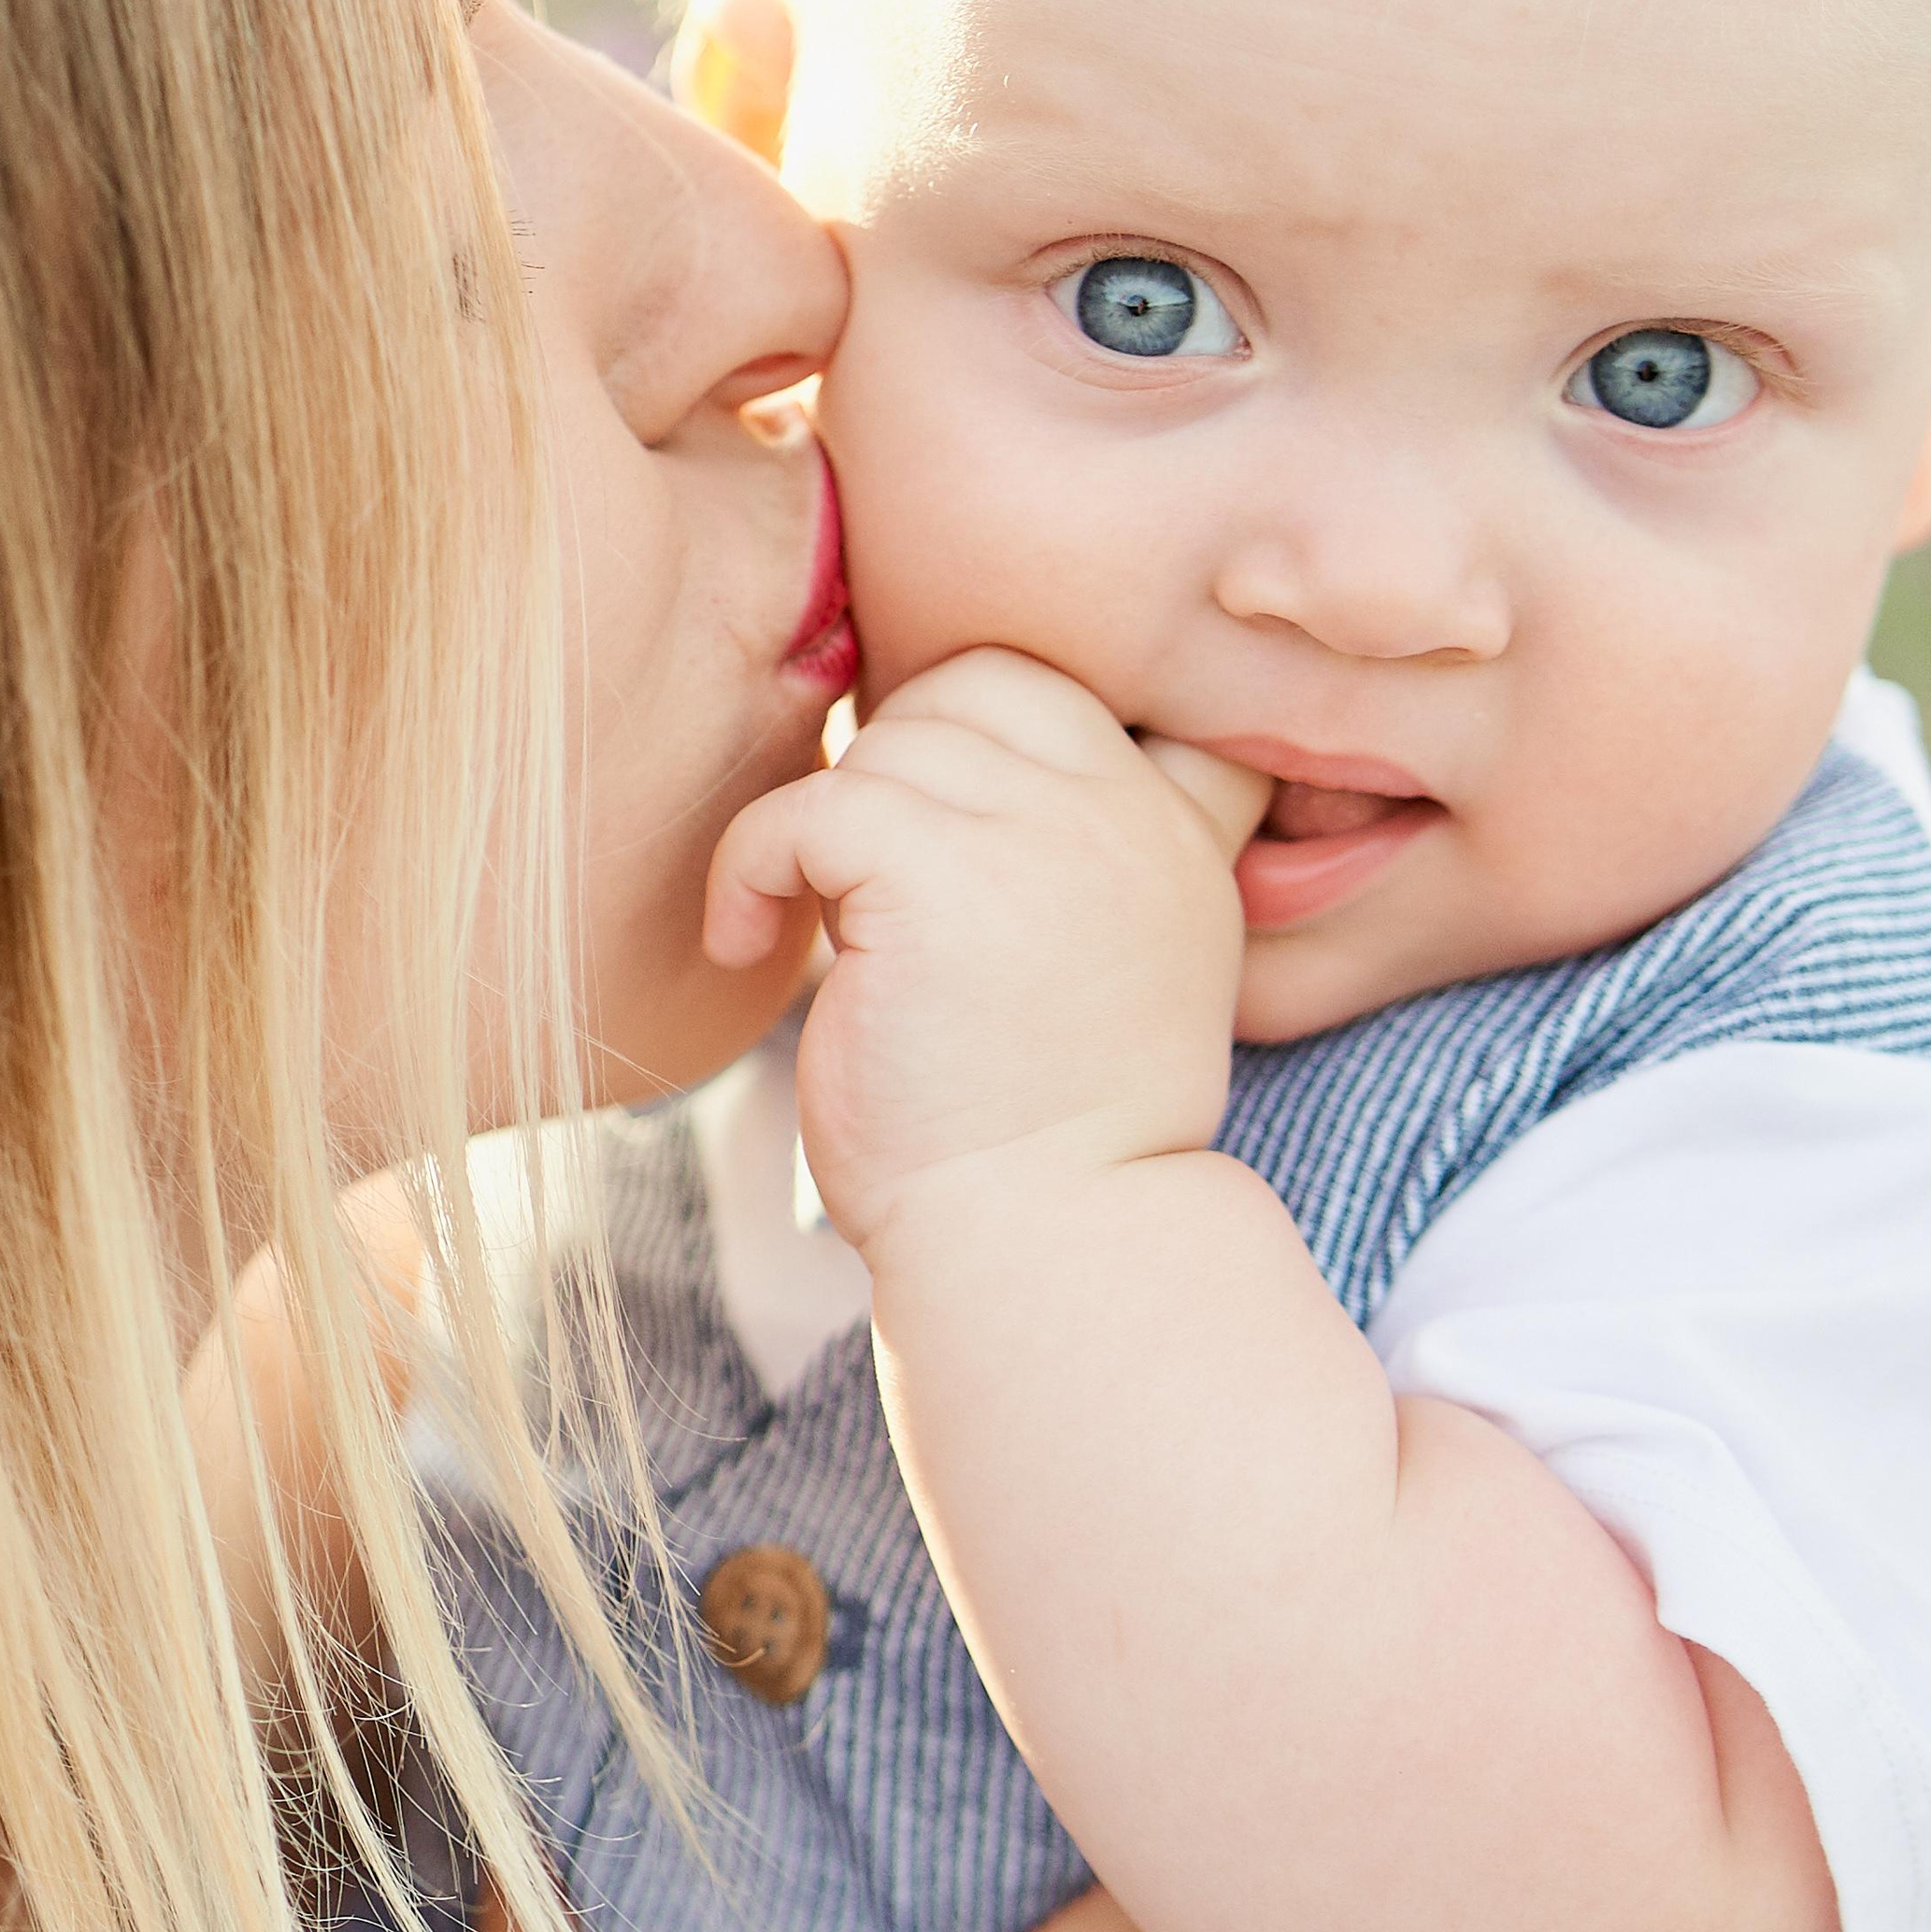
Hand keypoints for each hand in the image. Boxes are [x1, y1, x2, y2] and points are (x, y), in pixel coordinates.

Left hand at [705, 649, 1267, 1250]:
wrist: (1045, 1246)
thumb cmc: (1048, 1136)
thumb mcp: (1122, 968)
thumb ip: (1090, 855)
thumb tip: (944, 758)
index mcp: (1182, 833)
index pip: (1093, 685)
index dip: (994, 729)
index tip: (940, 831)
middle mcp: (1130, 813)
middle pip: (980, 685)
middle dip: (899, 768)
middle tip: (860, 880)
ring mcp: (1043, 832)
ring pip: (887, 744)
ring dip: (822, 831)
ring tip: (809, 928)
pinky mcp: (936, 871)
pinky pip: (810, 805)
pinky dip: (751, 864)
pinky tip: (748, 939)